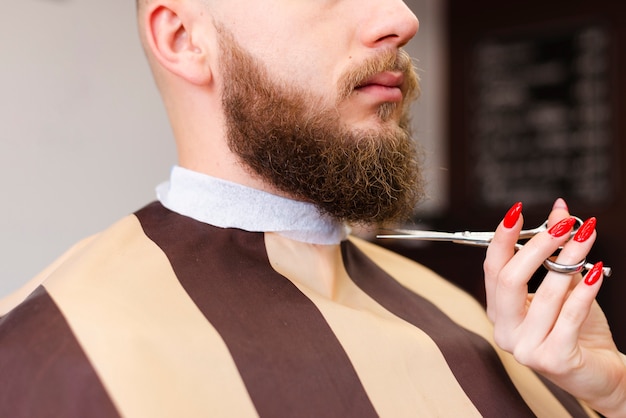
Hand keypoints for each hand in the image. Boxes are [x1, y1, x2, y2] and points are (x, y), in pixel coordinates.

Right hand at [484, 198, 625, 416]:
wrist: (600, 374)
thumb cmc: (578, 331)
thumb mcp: (564, 287)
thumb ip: (558, 254)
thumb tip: (560, 213)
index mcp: (499, 312)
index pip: (493, 268)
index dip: (502, 238)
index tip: (517, 210)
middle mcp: (505, 330)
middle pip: (509, 279)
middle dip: (537, 246)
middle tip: (563, 224)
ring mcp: (525, 348)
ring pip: (544, 294)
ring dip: (569, 259)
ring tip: (587, 237)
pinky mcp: (552, 360)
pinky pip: (569, 316)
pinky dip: (584, 291)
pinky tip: (596, 272)